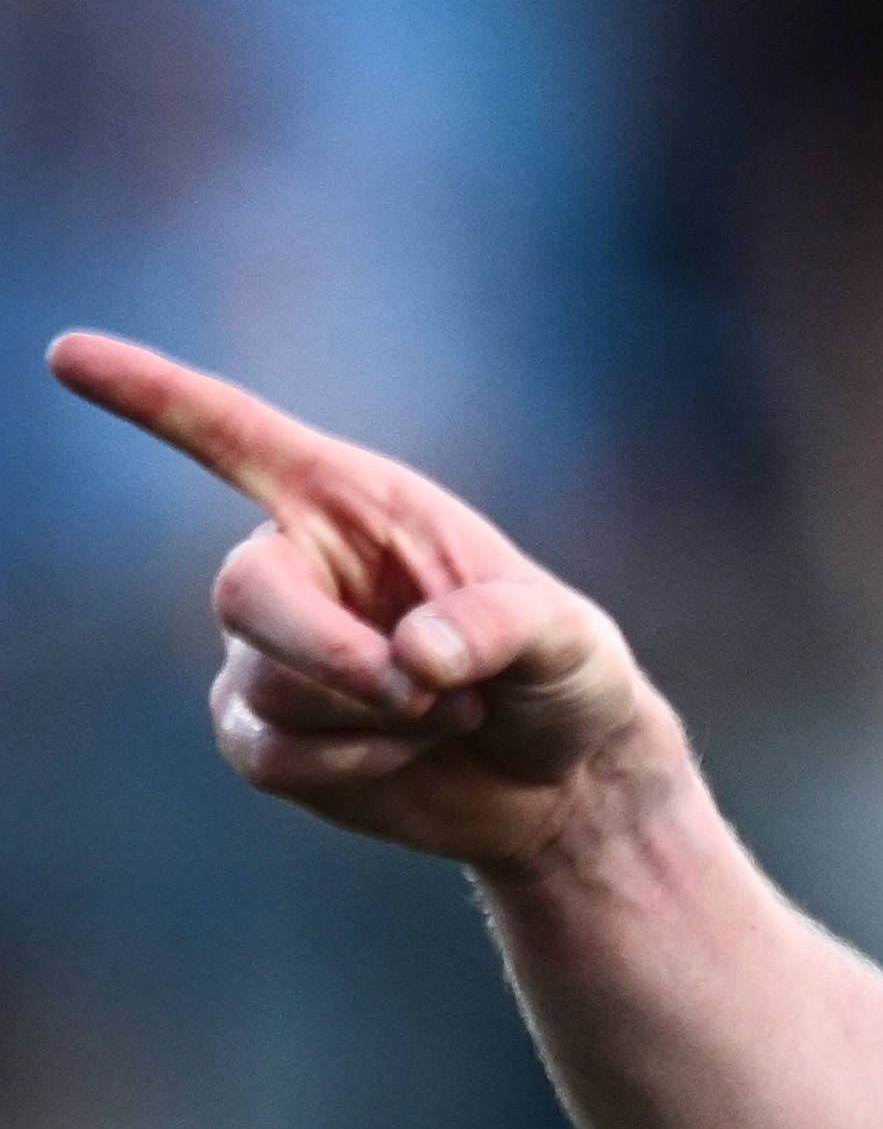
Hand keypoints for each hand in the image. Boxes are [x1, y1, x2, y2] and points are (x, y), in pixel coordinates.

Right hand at [48, 331, 655, 867]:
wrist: (561, 776)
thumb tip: (412, 655)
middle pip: (243, 592)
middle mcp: (299, 565)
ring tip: (453, 709)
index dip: (153, 396)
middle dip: (329, 653)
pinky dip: (355, 764)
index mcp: (359, 504)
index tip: (67, 352)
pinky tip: (410, 750)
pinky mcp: (263, 734)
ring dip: (377, 716)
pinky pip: (272, 755)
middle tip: (424, 688)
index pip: (238, 437)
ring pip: (271, 687)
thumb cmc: (567, 675)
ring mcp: (269, 653)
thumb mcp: (568, 638)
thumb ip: (502, 628)